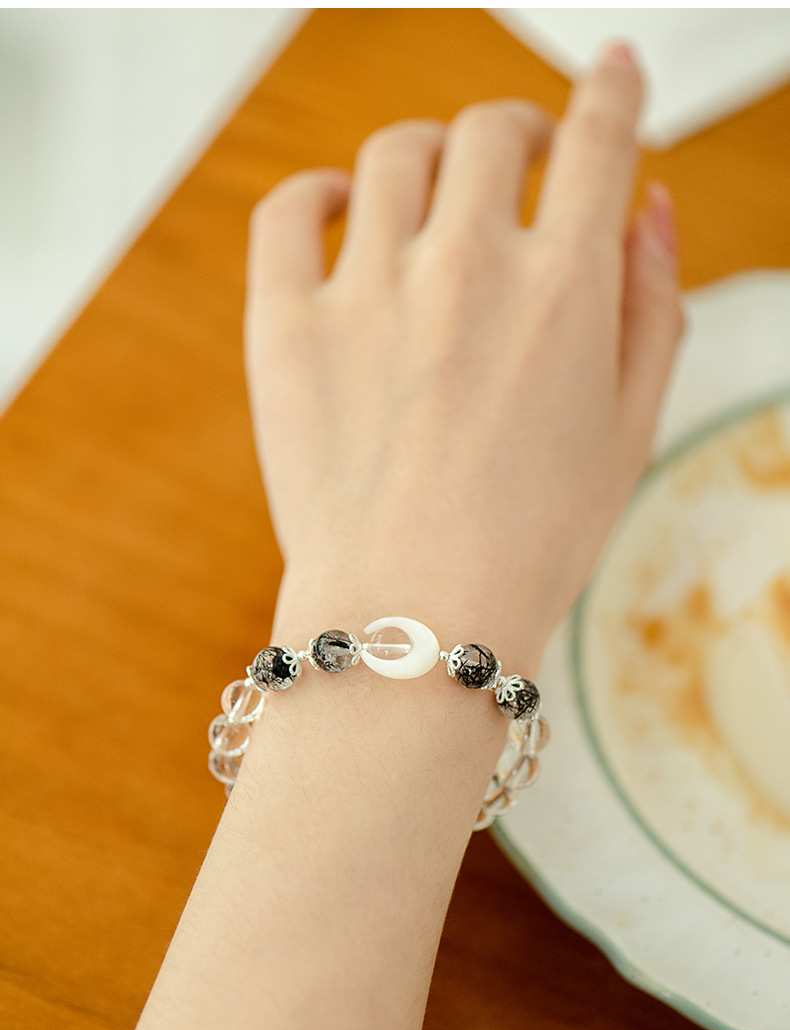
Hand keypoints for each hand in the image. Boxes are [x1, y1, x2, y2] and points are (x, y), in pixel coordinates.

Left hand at [244, 46, 682, 667]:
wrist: (415, 620)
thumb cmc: (528, 545)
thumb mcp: (630, 431)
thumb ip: (651, 305)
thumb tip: (648, 206)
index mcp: (563, 291)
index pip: (597, 138)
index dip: (610, 91)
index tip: (609, 75)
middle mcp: (466, 270)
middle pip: (491, 131)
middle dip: (518, 131)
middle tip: (520, 159)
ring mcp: (368, 292)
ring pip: (396, 155)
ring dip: (428, 156)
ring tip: (434, 196)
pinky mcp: (286, 326)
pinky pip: (290, 210)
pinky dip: (318, 192)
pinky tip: (343, 212)